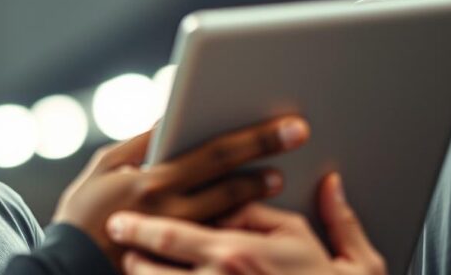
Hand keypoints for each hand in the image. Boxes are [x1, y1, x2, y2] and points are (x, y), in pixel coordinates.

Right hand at [52, 116, 308, 268]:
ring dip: (256, 195)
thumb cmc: (83, 213)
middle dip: (268, 158)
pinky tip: (251, 216)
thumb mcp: (104, 168)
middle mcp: (171, 211)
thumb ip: (140, 142)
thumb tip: (170, 114)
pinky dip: (235, 225)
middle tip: (300, 136)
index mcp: (152, 181)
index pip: (214, 154)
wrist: (67, 269)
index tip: (285, 123)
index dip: (254, 139)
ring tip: (278, 177)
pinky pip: (213, 241)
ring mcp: (178, 241)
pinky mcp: (177, 264)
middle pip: (232, 183)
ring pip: (230, 216)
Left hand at [107, 173, 385, 274]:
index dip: (140, 228)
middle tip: (119, 241)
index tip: (122, 221)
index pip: (171, 235)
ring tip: (134, 267)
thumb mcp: (331, 252)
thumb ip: (320, 215)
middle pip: (150, 269)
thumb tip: (325, 184)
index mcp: (238, 255)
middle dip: (130, 252)